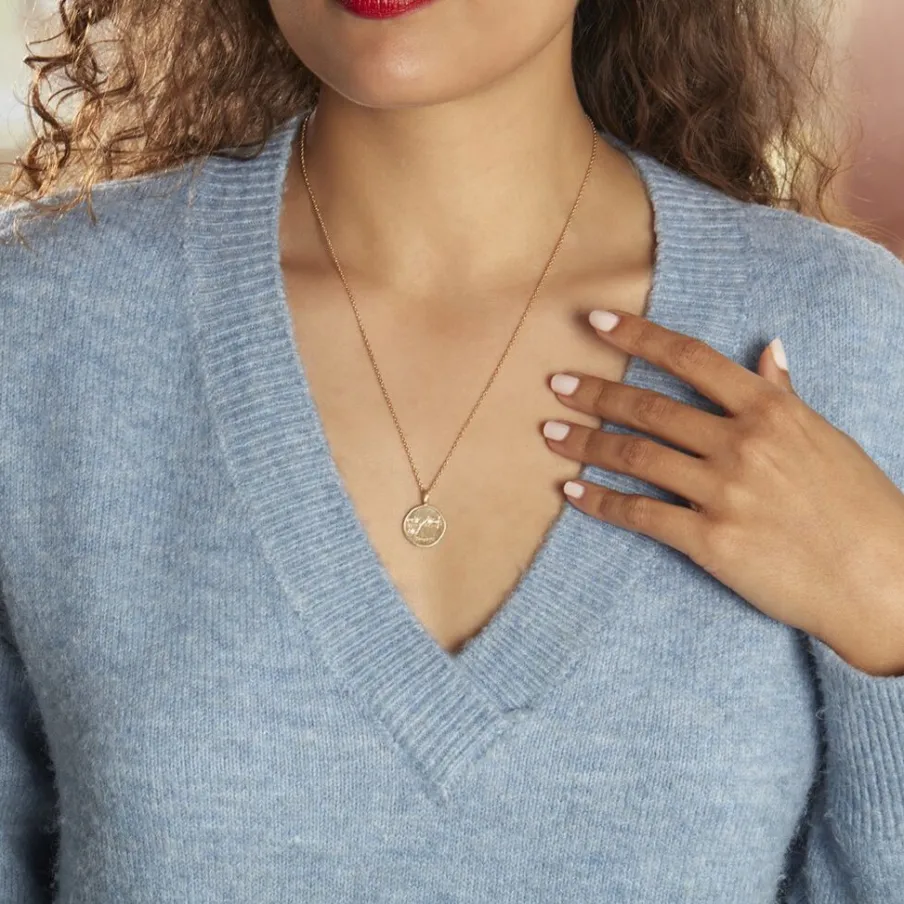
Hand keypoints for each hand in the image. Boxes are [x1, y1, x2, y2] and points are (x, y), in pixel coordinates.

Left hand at [542, 309, 903, 675]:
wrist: (883, 580)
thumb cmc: (859, 506)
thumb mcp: (825, 438)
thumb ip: (785, 395)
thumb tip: (769, 349)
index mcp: (770, 410)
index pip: (690, 358)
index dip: (638, 336)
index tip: (595, 321)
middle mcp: (741, 444)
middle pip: (650, 408)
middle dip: (595, 392)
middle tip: (556, 383)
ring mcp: (724, 493)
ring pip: (636, 456)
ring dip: (585, 443)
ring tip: (549, 432)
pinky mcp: (711, 541)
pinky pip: (641, 514)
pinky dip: (601, 501)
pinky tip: (572, 491)